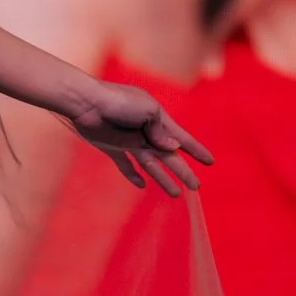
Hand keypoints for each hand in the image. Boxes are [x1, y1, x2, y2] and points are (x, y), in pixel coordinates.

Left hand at [69, 80, 213, 196]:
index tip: (210, 162)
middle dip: (183, 171)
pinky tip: (142, 185)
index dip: (196, 150)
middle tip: (196, 186)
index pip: (181, 138)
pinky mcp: (113, 148)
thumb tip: (172, 147)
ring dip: (163, 178)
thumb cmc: (118, 101)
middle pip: (169, 156)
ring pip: (151, 164)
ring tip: (176, 193)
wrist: (85, 103)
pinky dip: (133, 175)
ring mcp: (130, 141)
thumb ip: (160, 130)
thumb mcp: (147, 110)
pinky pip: (126, 165)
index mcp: (157, 120)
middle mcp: (146, 132)